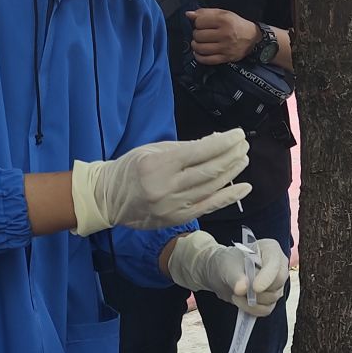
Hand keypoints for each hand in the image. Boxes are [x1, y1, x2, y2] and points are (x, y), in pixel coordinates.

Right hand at [71, 131, 249, 235]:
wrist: (107, 198)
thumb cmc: (130, 169)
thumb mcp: (152, 150)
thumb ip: (184, 147)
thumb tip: (215, 141)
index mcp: (158, 165)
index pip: (199, 152)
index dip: (223, 142)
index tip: (238, 134)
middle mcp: (167, 186)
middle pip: (209, 170)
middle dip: (231, 156)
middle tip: (244, 145)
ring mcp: (173, 205)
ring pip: (212, 187)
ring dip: (232, 172)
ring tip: (243, 159)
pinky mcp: (178, 218)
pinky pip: (209, 207)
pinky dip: (229, 197)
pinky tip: (244, 187)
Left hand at [167, 231, 287, 315]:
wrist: (215, 273)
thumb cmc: (220, 262)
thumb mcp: (223, 266)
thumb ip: (234, 276)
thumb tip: (244, 289)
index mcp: (270, 250)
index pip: (277, 265)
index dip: (268, 278)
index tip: (254, 288)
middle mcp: (277, 265)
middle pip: (279, 285)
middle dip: (258, 292)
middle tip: (238, 292)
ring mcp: (274, 282)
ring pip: (273, 300)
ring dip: (252, 302)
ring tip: (234, 295)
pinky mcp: (268, 297)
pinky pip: (267, 310)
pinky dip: (252, 310)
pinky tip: (239, 302)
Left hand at [189, 8, 260, 64]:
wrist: (253, 38)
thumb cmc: (236, 25)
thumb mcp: (224, 14)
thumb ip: (206, 13)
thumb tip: (188, 14)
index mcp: (224, 20)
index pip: (199, 22)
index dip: (197, 22)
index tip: (201, 24)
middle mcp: (225, 34)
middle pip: (198, 35)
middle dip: (196, 34)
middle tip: (201, 34)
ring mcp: (225, 47)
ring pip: (200, 48)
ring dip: (196, 45)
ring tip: (198, 43)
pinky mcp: (225, 58)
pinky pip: (206, 60)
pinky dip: (199, 56)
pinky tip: (200, 52)